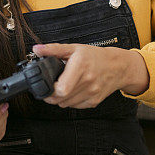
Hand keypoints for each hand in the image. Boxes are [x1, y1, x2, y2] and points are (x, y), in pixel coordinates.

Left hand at [32, 43, 148, 107]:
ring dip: (60, 99)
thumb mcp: (73, 48)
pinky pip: (75, 106)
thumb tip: (37, 49)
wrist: (117, 66)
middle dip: (51, 95)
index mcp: (81, 67)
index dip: (50, 89)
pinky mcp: (94, 101)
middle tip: (50, 87)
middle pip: (61, 99)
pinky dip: (70, 101)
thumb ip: (53, 49)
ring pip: (66, 104)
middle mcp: (88, 82)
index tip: (46, 84)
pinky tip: (72, 91)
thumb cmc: (95, 56)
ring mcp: (92, 93)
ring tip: (62, 87)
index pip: (61, 89)